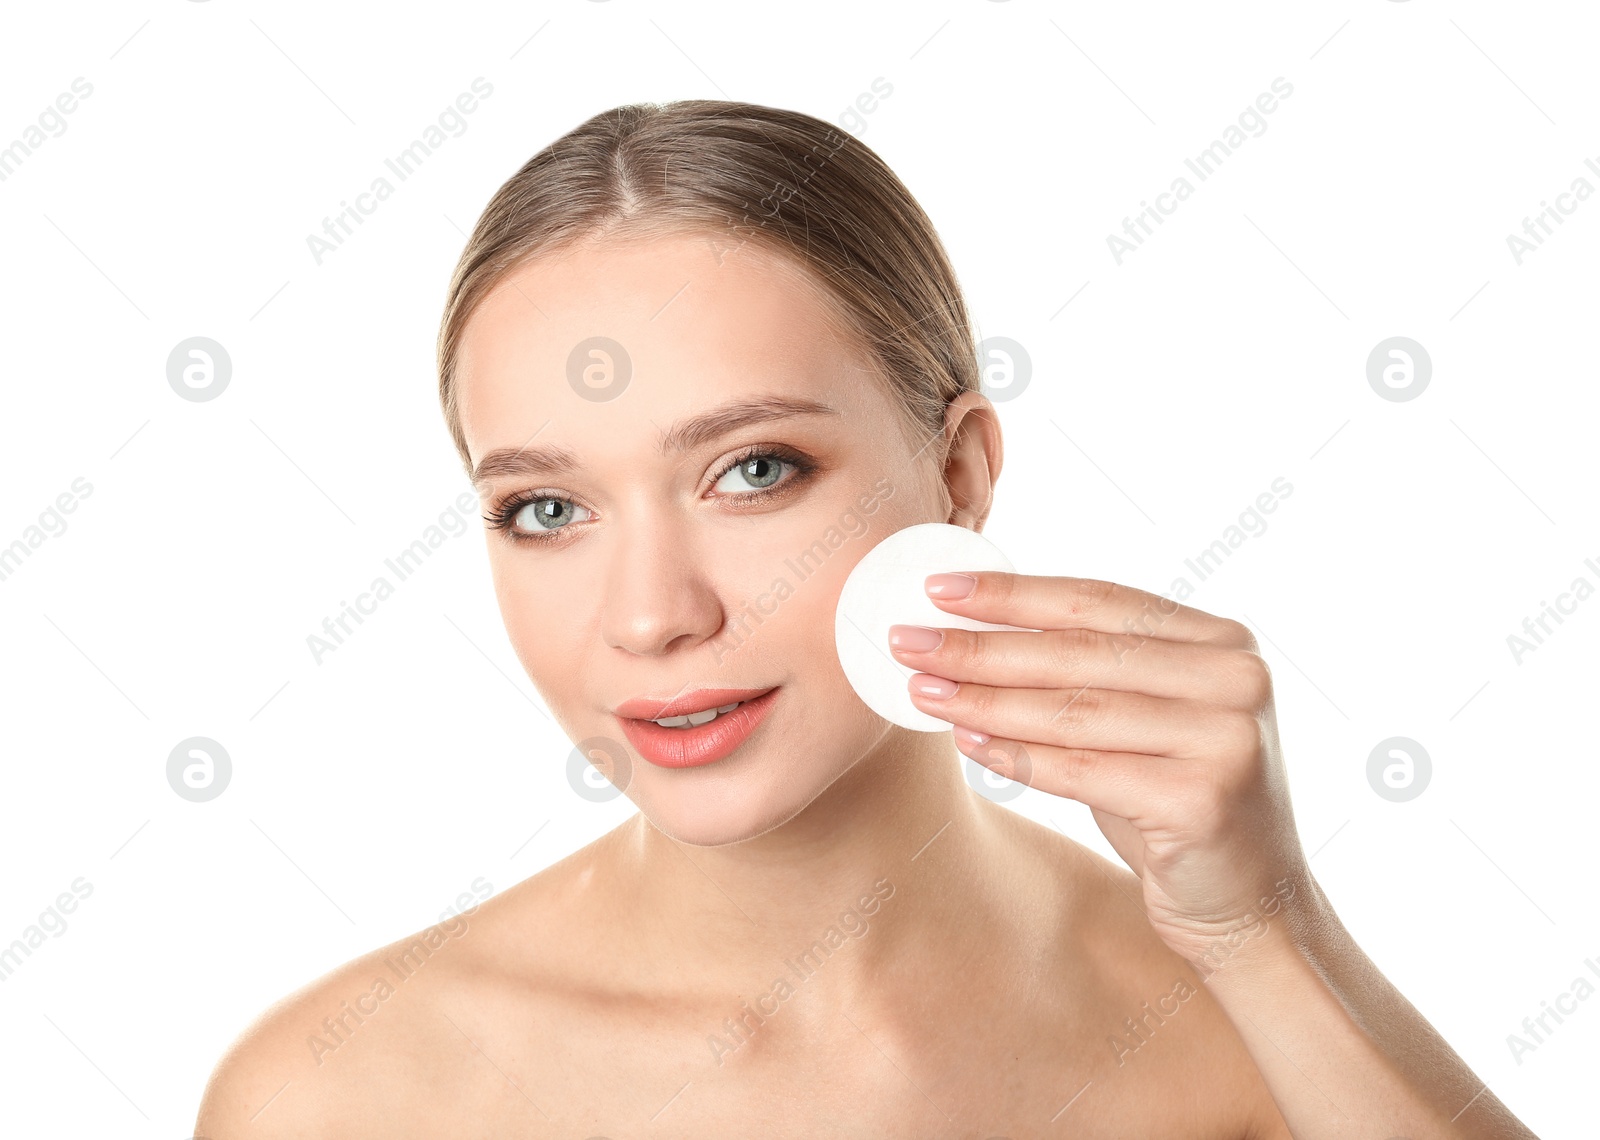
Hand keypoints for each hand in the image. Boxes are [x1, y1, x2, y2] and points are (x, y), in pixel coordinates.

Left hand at [889, 571, 1313, 967]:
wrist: (1251, 905)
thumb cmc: (1176, 802)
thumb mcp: (1142, 722)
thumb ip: (1087, 673)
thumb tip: (968, 629)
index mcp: (1223, 641)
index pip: (1099, 600)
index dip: (1013, 593)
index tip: (939, 589)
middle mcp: (1236, 678)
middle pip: (1079, 652)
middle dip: (982, 645)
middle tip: (908, 640)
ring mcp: (1226, 737)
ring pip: (1074, 711)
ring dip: (985, 699)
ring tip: (922, 690)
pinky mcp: (1203, 799)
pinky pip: (1082, 770)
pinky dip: (1016, 757)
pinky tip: (966, 743)